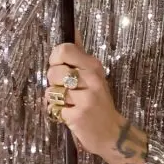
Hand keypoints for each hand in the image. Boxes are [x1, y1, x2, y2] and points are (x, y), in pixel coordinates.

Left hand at [45, 40, 147, 163]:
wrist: (112, 133)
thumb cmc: (100, 102)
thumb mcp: (94, 75)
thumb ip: (80, 54)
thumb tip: (73, 29)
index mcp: (94, 66)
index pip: (64, 50)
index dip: (56, 58)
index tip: (61, 66)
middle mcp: (91, 80)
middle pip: (53, 71)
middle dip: (54, 81)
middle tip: (66, 89)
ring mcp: (85, 98)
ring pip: (51, 90)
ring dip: (55, 98)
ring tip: (68, 102)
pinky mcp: (77, 116)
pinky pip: (53, 107)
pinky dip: (57, 112)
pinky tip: (69, 113)